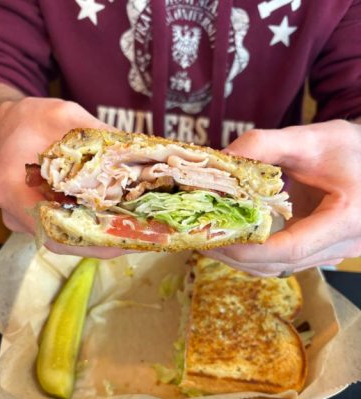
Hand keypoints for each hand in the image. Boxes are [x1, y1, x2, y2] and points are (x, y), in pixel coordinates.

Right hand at [0, 94, 130, 258]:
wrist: (11, 126)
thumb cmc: (33, 119)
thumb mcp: (66, 116)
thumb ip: (99, 135)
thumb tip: (141, 151)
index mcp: (11, 187)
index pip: (50, 228)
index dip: (90, 240)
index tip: (127, 238)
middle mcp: (15, 213)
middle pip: (64, 240)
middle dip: (107, 241)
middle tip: (148, 235)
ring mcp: (25, 221)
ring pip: (67, 239)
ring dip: (104, 237)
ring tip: (143, 229)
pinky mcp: (38, 222)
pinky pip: (67, 230)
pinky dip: (95, 228)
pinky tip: (123, 219)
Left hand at [202, 119, 360, 275]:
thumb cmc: (347, 146)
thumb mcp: (308, 138)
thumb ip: (264, 144)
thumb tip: (219, 159)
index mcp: (348, 218)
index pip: (290, 248)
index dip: (247, 249)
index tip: (212, 237)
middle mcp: (344, 244)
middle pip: (279, 263)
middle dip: (233, 254)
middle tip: (195, 237)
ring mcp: (333, 252)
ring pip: (278, 268)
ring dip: (239, 258)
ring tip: (204, 239)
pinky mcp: (320, 250)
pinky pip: (282, 261)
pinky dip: (253, 254)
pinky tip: (227, 238)